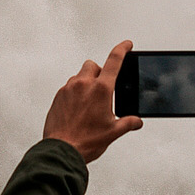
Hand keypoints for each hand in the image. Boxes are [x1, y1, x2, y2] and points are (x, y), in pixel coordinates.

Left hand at [43, 40, 142, 162]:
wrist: (62, 150)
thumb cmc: (86, 141)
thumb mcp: (113, 132)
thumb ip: (128, 123)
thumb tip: (136, 121)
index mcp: (101, 89)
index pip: (114, 60)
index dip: (122, 49)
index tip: (126, 45)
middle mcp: (83, 84)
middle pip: (93, 65)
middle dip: (100, 72)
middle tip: (103, 89)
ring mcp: (68, 89)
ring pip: (79, 76)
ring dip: (86, 82)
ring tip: (90, 103)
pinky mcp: (58, 96)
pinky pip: (69, 87)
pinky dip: (75, 92)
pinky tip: (78, 108)